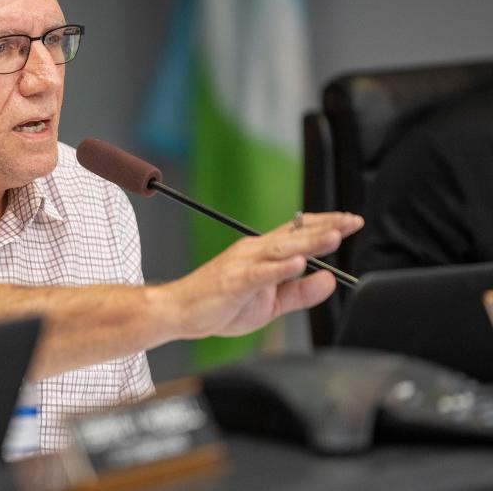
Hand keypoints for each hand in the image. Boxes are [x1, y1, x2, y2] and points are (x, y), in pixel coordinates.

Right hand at [165, 212, 363, 338]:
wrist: (179, 311)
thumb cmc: (220, 305)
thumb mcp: (270, 303)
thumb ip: (300, 292)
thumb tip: (329, 280)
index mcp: (262, 253)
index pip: (298, 232)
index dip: (325, 225)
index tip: (350, 221)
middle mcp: (253, 252)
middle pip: (294, 236)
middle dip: (326, 228)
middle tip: (352, 221)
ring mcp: (243, 264)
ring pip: (281, 250)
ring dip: (309, 242)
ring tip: (335, 237)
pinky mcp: (234, 281)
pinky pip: (260, 273)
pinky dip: (279, 268)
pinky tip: (299, 264)